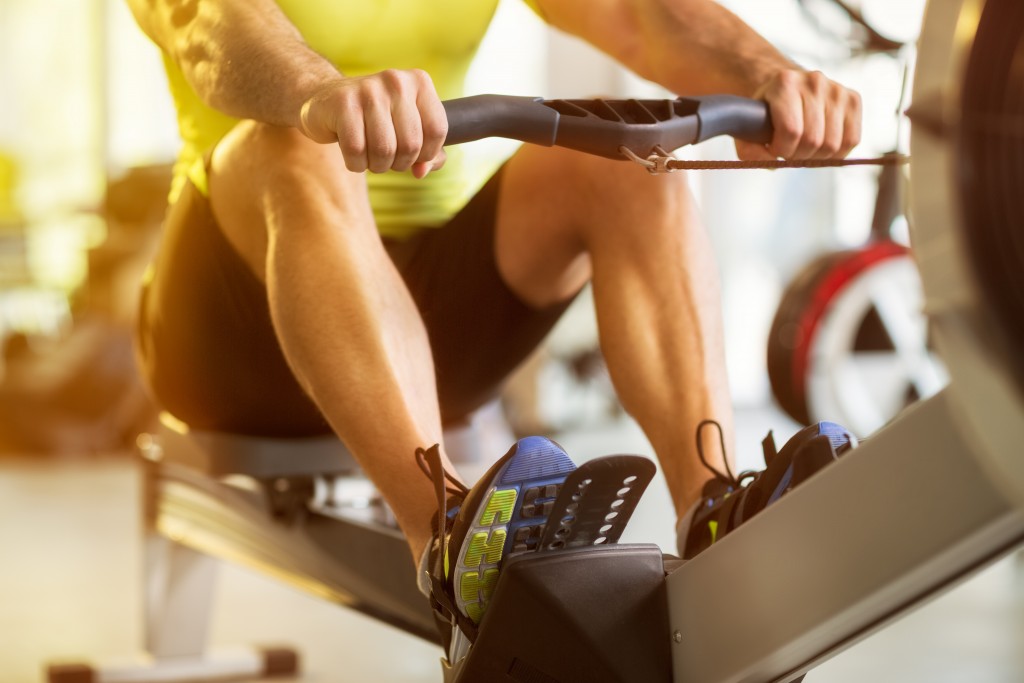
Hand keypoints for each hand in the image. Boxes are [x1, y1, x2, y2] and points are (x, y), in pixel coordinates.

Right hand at [299, 69, 447, 177]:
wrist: (325, 99)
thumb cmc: (374, 119)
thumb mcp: (407, 130)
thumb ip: (427, 153)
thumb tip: (422, 171)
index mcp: (419, 82)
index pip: (437, 130)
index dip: (427, 153)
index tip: (414, 155)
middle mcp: (396, 81)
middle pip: (411, 144)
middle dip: (400, 163)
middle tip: (387, 158)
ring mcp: (368, 90)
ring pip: (384, 150)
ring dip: (377, 166)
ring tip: (370, 157)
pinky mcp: (342, 103)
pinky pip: (356, 150)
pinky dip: (356, 164)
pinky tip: (353, 155)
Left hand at [735, 69, 861, 161]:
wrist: (786, 88)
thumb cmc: (767, 113)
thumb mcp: (748, 127)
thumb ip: (749, 150)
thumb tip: (771, 164)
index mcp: (785, 83)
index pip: (791, 131)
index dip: (781, 150)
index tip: (774, 149)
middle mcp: (814, 81)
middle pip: (813, 140)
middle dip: (797, 155)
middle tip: (789, 150)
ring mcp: (837, 89)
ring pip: (832, 144)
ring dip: (816, 156)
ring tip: (803, 147)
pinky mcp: (853, 99)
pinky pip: (851, 140)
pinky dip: (836, 153)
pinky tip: (821, 147)